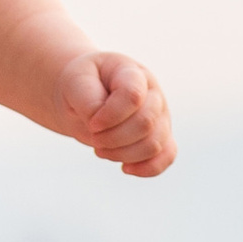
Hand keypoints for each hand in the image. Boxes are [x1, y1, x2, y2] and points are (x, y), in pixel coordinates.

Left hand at [59, 51, 174, 177]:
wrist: (84, 95)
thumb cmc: (81, 84)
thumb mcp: (75, 82)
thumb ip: (87, 99)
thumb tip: (99, 124)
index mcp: (132, 73)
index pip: (133, 96)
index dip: (111, 116)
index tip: (91, 123)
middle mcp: (153, 93)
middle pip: (145, 123)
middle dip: (113, 138)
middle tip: (93, 135)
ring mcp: (160, 116)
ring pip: (154, 145)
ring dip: (122, 154)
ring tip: (100, 148)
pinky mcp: (161, 137)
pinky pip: (167, 157)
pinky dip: (147, 168)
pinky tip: (125, 168)